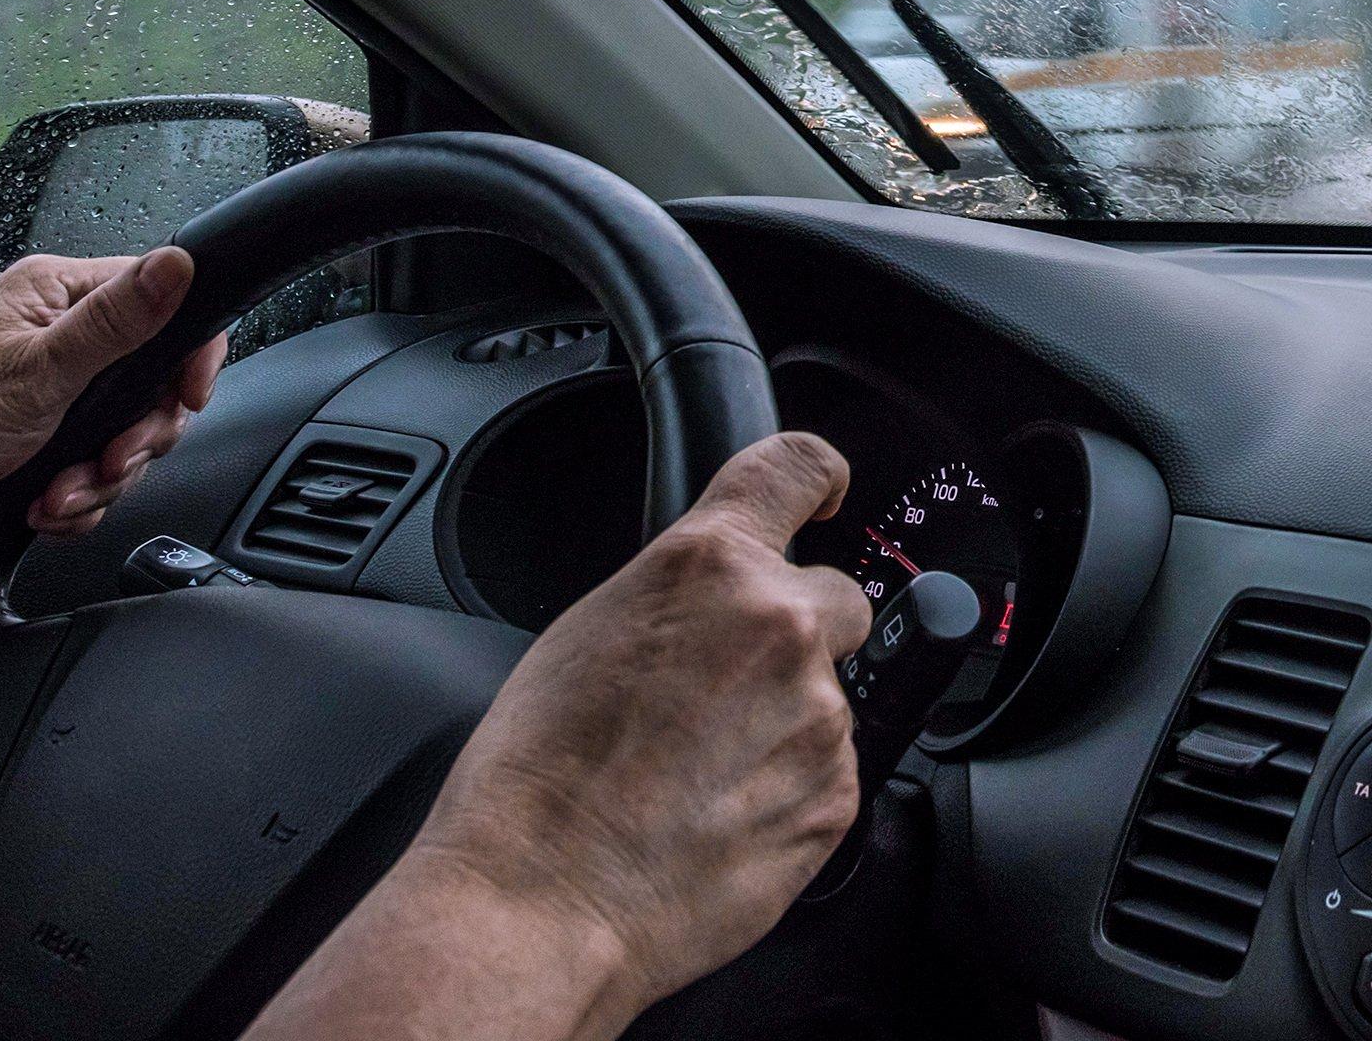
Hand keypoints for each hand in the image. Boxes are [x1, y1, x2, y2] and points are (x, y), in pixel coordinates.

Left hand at [0, 248, 226, 553]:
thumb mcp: (36, 372)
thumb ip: (116, 321)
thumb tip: (180, 263)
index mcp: (55, 294)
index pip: (162, 301)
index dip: (188, 356)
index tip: (186, 398)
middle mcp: (54, 333)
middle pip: (150, 382)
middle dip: (136, 438)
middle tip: (109, 459)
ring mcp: (44, 386)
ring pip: (122, 433)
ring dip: (99, 477)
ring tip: (58, 492)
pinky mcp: (34, 433)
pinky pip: (90, 465)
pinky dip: (75, 495)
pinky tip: (43, 503)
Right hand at [256, 433, 875, 1037]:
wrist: (538, 904)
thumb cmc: (533, 780)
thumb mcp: (587, 632)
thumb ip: (678, 597)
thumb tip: (710, 600)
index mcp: (711, 565)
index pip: (798, 467)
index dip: (818, 478)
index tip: (825, 493)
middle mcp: (781, 623)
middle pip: (835, 598)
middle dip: (795, 632)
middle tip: (722, 693)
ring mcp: (819, 711)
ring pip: (826, 695)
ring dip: (781, 722)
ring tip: (693, 776)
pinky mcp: (837, 794)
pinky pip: (828, 772)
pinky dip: (785, 789)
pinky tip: (715, 817)